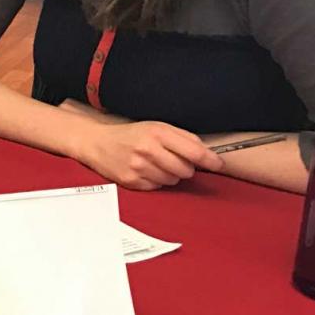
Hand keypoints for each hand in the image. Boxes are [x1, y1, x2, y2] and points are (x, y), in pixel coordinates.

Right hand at [72, 120, 223, 189]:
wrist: (96, 142)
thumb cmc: (129, 134)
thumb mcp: (156, 127)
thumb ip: (183, 137)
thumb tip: (208, 153)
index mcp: (157, 133)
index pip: (194, 152)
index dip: (211, 160)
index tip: (218, 164)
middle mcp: (147, 150)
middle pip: (186, 170)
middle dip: (185, 167)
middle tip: (174, 160)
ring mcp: (138, 167)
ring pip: (173, 180)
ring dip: (170, 174)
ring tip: (156, 164)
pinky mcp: (131, 181)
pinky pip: (158, 187)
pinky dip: (155, 181)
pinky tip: (145, 171)